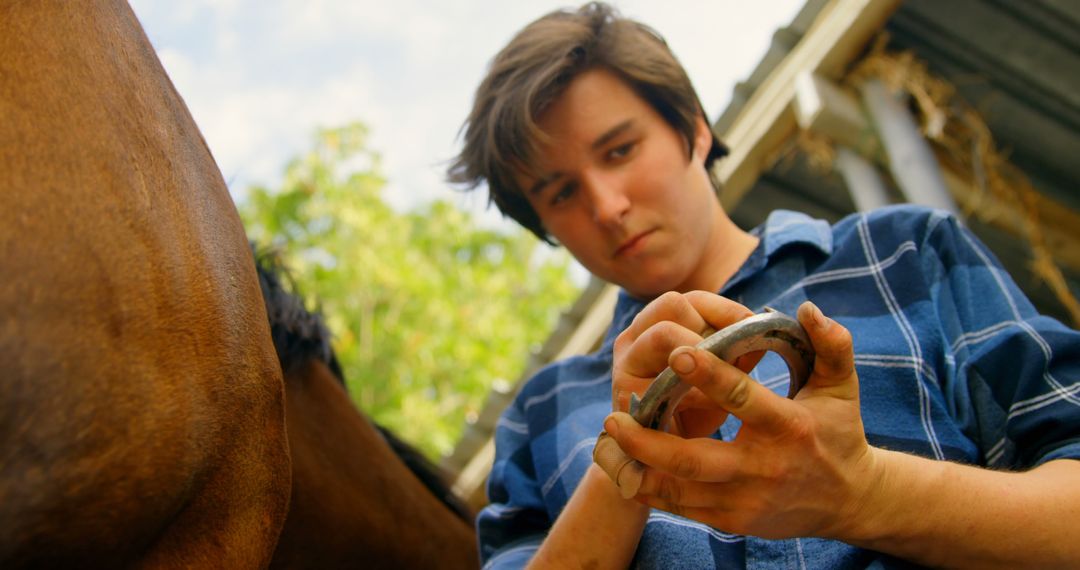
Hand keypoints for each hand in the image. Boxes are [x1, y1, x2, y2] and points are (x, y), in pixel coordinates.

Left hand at [605, 299, 878, 539]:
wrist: (847, 502)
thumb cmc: (839, 433)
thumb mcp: (840, 387)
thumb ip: (831, 345)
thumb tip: (806, 308)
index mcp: (789, 427)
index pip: (743, 398)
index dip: (709, 375)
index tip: (676, 350)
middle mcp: (763, 468)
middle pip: (695, 459)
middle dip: (649, 440)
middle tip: (612, 414)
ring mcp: (743, 500)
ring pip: (678, 490)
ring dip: (637, 467)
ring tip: (606, 441)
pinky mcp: (730, 521)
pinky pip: (679, 508)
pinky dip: (647, 489)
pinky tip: (621, 466)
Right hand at [611, 291, 761, 437]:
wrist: (667, 462)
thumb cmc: (700, 410)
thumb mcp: (722, 374)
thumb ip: (737, 352)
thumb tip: (762, 336)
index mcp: (659, 323)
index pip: (693, 298)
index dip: (727, 310)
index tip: (752, 331)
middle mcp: (635, 336)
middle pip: (673, 304)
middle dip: (711, 331)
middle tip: (734, 361)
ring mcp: (625, 363)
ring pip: (663, 334)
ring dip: (699, 355)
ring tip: (721, 382)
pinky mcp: (625, 394)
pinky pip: (660, 379)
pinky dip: (691, 391)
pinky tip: (710, 407)